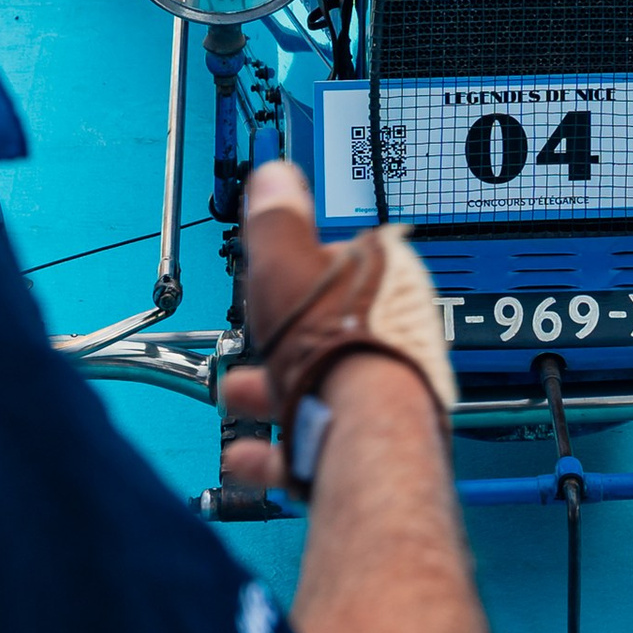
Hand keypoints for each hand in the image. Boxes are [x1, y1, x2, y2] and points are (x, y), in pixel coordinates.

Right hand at [218, 161, 453, 499]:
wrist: (359, 426)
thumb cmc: (332, 344)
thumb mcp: (287, 262)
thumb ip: (277, 221)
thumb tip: (276, 176)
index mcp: (387, 280)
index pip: (346, 263)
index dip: (301, 272)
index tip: (272, 283)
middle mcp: (396, 335)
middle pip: (330, 329)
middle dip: (279, 338)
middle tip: (250, 344)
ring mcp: (387, 393)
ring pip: (323, 386)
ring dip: (272, 392)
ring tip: (236, 396)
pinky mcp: (371, 444)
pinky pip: (318, 442)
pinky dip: (278, 449)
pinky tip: (248, 456)